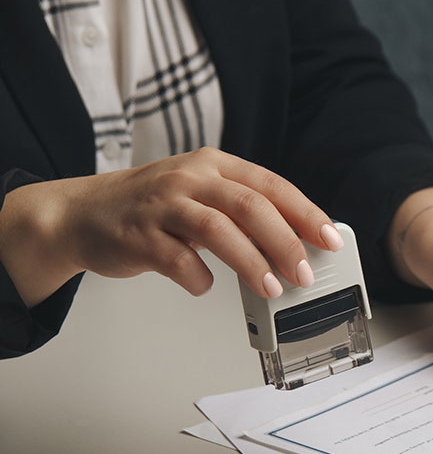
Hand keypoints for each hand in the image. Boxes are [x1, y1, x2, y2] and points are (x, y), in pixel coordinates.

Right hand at [0, 148, 342, 306]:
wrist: (80, 214)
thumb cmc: (152, 208)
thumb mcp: (201, 193)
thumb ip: (244, 210)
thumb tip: (298, 243)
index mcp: (214, 165)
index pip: (272, 185)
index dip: (306, 213)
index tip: (330, 240)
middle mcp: (190, 179)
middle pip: (251, 206)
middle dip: (285, 243)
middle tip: (305, 274)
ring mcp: (162, 205)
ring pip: (219, 230)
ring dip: (251, 262)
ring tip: (271, 288)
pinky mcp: (139, 236)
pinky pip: (178, 261)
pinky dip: (198, 278)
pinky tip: (204, 286)